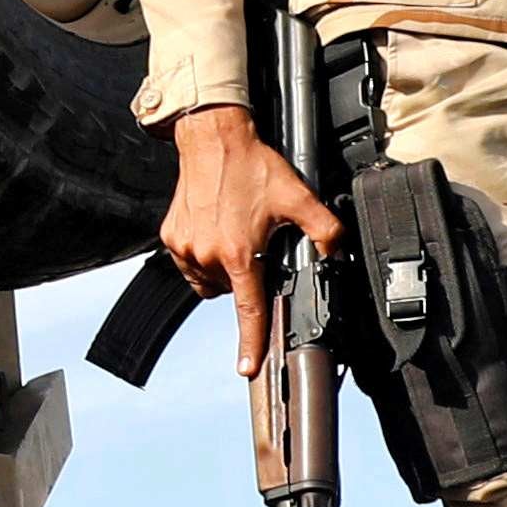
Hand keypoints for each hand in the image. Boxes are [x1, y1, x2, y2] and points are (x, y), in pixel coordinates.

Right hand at [158, 101, 344, 380]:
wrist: (212, 138)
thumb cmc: (252, 165)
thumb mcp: (298, 196)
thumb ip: (324, 229)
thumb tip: (337, 252)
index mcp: (240, 253)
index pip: (248, 309)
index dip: (251, 341)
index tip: (247, 368)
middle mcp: (208, 255)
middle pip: (232, 290)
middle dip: (246, 277)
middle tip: (257, 245)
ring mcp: (186, 247)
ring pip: (208, 280)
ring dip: (224, 269)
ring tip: (235, 234)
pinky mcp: (170, 236)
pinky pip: (189, 263)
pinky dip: (204, 255)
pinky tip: (217, 229)